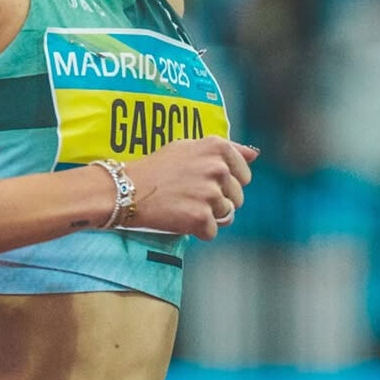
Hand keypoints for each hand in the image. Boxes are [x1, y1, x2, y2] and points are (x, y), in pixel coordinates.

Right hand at [123, 137, 258, 239]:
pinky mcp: (201, 217)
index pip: (244, 174)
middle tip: (190, 196)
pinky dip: (197, 230)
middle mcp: (218, 168)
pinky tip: (180, 218)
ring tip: (184, 205)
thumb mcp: (189, 147)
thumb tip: (254, 155)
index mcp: (217, 148)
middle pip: (237, 197)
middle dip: (217, 200)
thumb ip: (225, 150)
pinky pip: (212, 231)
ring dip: (208, 216)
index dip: (227, 183)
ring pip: (226, 215)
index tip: (206, 183)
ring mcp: (210, 193)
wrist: (125, 189)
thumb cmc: (157, 168)